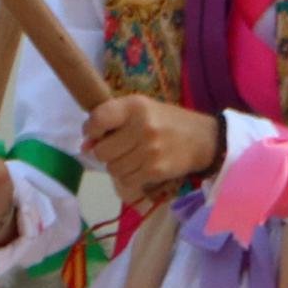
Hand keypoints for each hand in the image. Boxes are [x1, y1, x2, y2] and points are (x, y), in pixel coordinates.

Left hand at [84, 94, 221, 201]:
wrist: (203, 139)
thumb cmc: (165, 122)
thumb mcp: (140, 110)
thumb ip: (110, 121)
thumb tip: (84, 147)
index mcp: (135, 107)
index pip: (98, 118)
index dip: (91, 130)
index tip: (97, 134)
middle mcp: (142, 127)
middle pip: (101, 151)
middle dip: (106, 152)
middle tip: (121, 148)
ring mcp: (149, 150)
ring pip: (112, 168)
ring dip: (118, 165)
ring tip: (134, 157)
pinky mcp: (155, 170)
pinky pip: (126, 180)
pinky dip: (129, 177)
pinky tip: (141, 167)